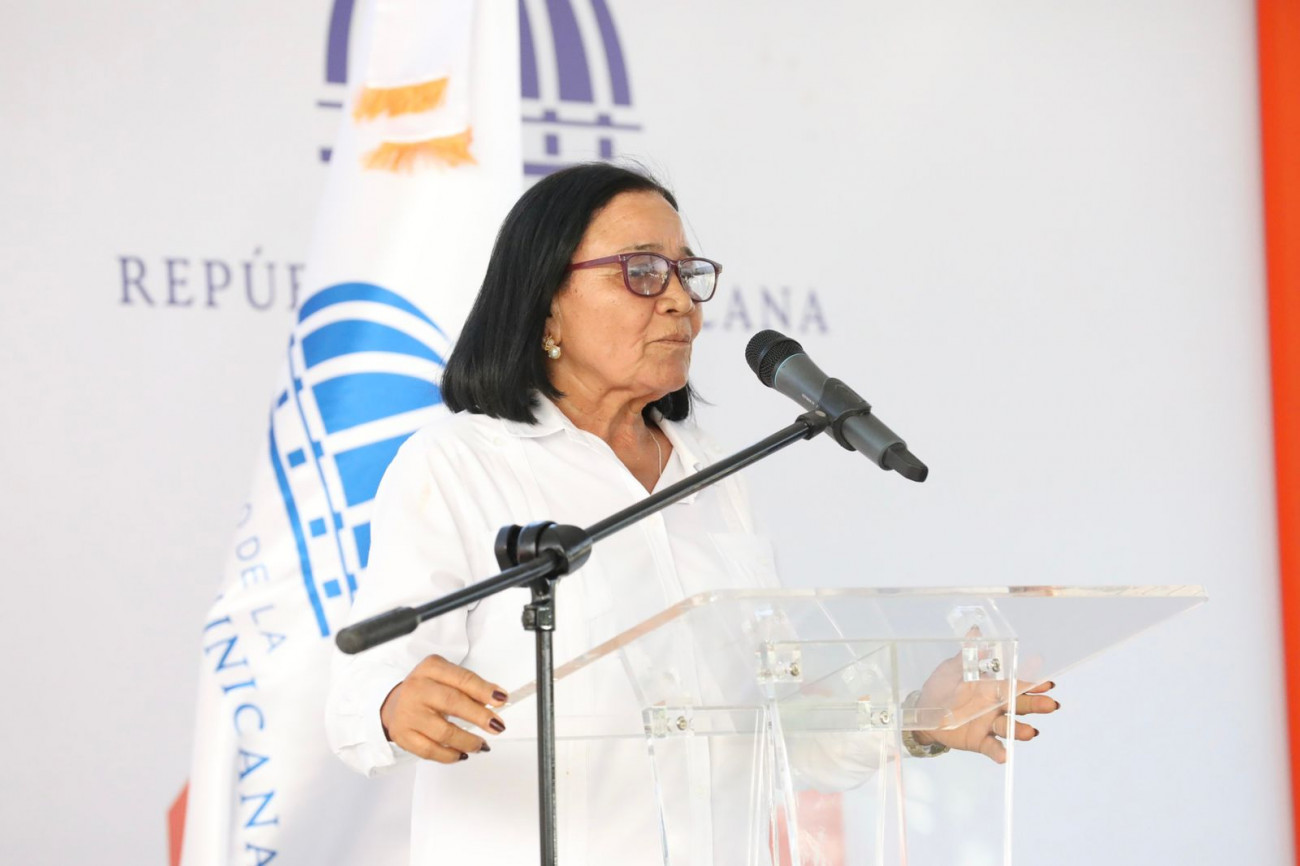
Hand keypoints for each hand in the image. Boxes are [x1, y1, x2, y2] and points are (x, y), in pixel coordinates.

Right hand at [380, 654, 508, 763]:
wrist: (395, 703)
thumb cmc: (428, 690)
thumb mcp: (446, 677)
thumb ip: (469, 687)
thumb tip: (497, 700)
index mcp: (431, 668)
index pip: (462, 679)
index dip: (483, 690)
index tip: (501, 700)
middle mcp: (417, 688)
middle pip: (452, 703)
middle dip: (479, 716)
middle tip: (497, 726)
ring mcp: (408, 713)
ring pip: (443, 732)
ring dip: (468, 741)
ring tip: (482, 745)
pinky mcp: (403, 735)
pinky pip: (430, 751)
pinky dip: (450, 755)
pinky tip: (462, 754)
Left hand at [912, 653, 1059, 763]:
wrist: (923, 710)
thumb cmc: (942, 687)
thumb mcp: (954, 668)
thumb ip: (968, 654)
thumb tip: (975, 631)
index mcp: (992, 687)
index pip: (1016, 685)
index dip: (1032, 685)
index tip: (1048, 684)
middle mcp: (995, 706)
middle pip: (1019, 706)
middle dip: (1035, 705)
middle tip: (1051, 705)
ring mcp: (988, 724)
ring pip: (1008, 727)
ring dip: (1020, 730)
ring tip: (1030, 732)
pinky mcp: (978, 740)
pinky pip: (990, 746)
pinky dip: (997, 751)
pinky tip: (1004, 755)